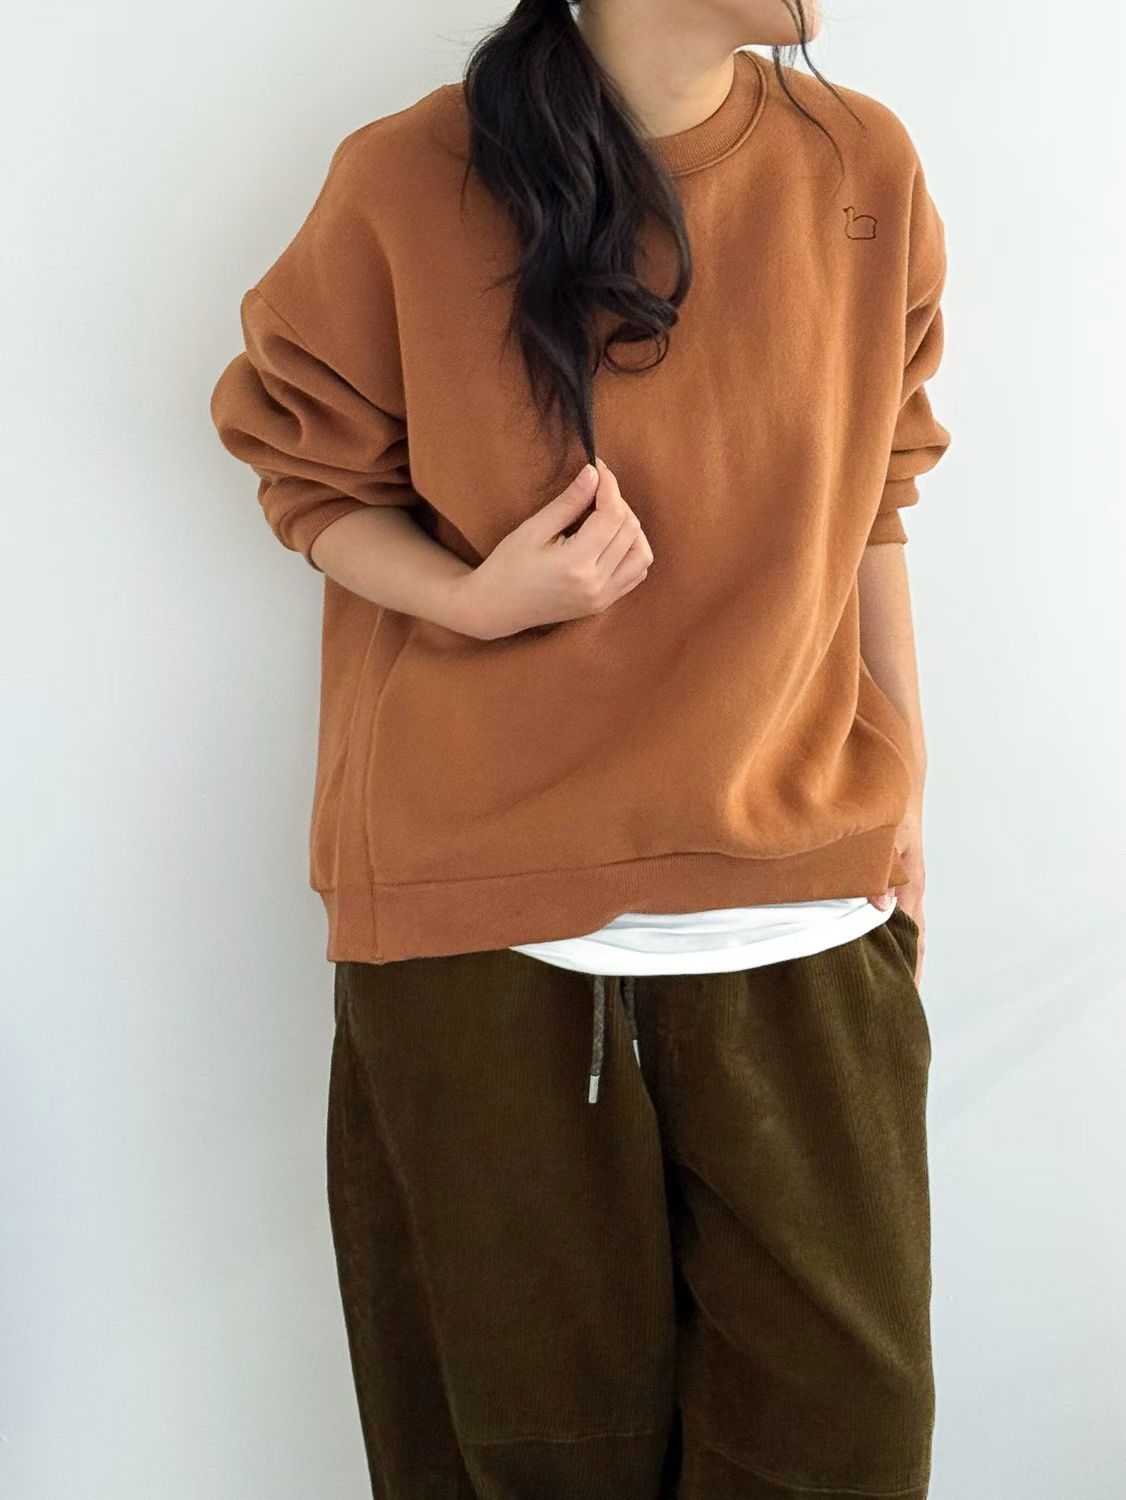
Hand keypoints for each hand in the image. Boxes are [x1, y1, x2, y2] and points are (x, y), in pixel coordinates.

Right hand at [459, 457, 653, 639]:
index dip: (609, 486)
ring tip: (606, 515)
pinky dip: (631, 551)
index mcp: (575, 565)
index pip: (611, 516)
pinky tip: (611, 540)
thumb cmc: (507, 566)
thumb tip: (593, 475)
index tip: (598, 469)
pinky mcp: (603, 604)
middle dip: (618, 502)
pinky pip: (635, 573)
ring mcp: (603, 597)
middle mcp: (596, 584)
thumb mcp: (533, 529)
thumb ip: (567, 503)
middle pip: (630, 531)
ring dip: (631, 528)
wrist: (497, 607)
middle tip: (597, 490)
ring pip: (641, 554)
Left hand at [868, 811, 924, 983]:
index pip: (914, 936)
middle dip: (898, 967)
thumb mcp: (889, 836)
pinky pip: (878, 907)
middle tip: (883, 1000)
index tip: (905, 995)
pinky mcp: (882, 872)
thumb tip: (880, 907)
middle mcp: (906, 889)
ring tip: (869, 978)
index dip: (912, 966)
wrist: (893, 772)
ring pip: (891, 924)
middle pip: (906, 937)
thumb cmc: (892, 804)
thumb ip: (883, 869)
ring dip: (884, 948)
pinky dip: (870, 925)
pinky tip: (852, 935)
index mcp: (911, 885)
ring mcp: (896, 882)